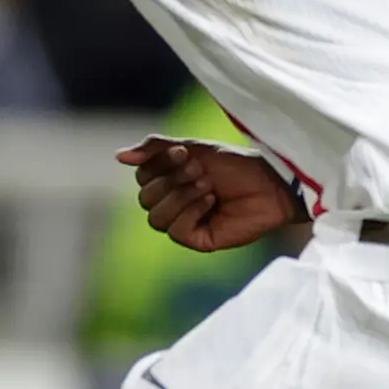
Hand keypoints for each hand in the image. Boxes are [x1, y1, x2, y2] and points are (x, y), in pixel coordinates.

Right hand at [121, 137, 299, 250]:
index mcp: (170, 180)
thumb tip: (118, 156)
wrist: (270, 184)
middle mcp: (174, 202)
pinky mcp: (199, 239)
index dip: (158, 164)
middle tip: (200, 171)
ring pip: (155, 218)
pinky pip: (175, 232)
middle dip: (170, 181)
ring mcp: (186, 222)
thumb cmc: (237, 165)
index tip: (184, 153)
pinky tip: (211, 202)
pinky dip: (190, 213)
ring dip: (180, 197)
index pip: (141, 176)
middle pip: (144, 198)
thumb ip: (156, 149)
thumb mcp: (194, 149)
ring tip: (207, 186)